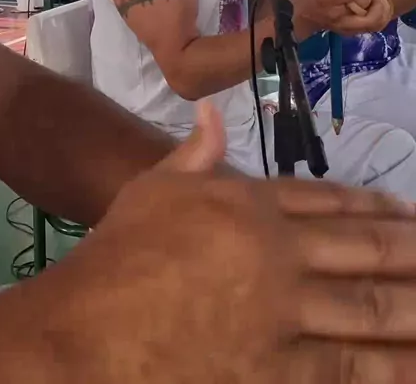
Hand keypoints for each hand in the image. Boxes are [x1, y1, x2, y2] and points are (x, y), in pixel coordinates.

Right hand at [42, 105, 415, 383]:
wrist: (87, 328)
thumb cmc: (119, 253)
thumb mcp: (153, 188)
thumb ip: (193, 153)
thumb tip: (210, 113)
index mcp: (251, 205)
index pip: (328, 200)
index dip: (373, 205)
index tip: (407, 213)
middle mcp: (279, 254)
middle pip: (363, 250)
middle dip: (410, 252)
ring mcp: (283, 314)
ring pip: (369, 308)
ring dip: (414, 305)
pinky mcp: (277, 371)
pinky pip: (347, 368)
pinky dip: (388, 366)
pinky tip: (413, 360)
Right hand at [295, 0, 372, 35]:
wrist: (303, 16)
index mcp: (326, 0)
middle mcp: (337, 15)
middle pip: (361, 5)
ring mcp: (344, 26)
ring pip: (370, 20)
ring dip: (376, 7)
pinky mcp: (350, 32)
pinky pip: (370, 26)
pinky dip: (374, 16)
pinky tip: (370, 6)